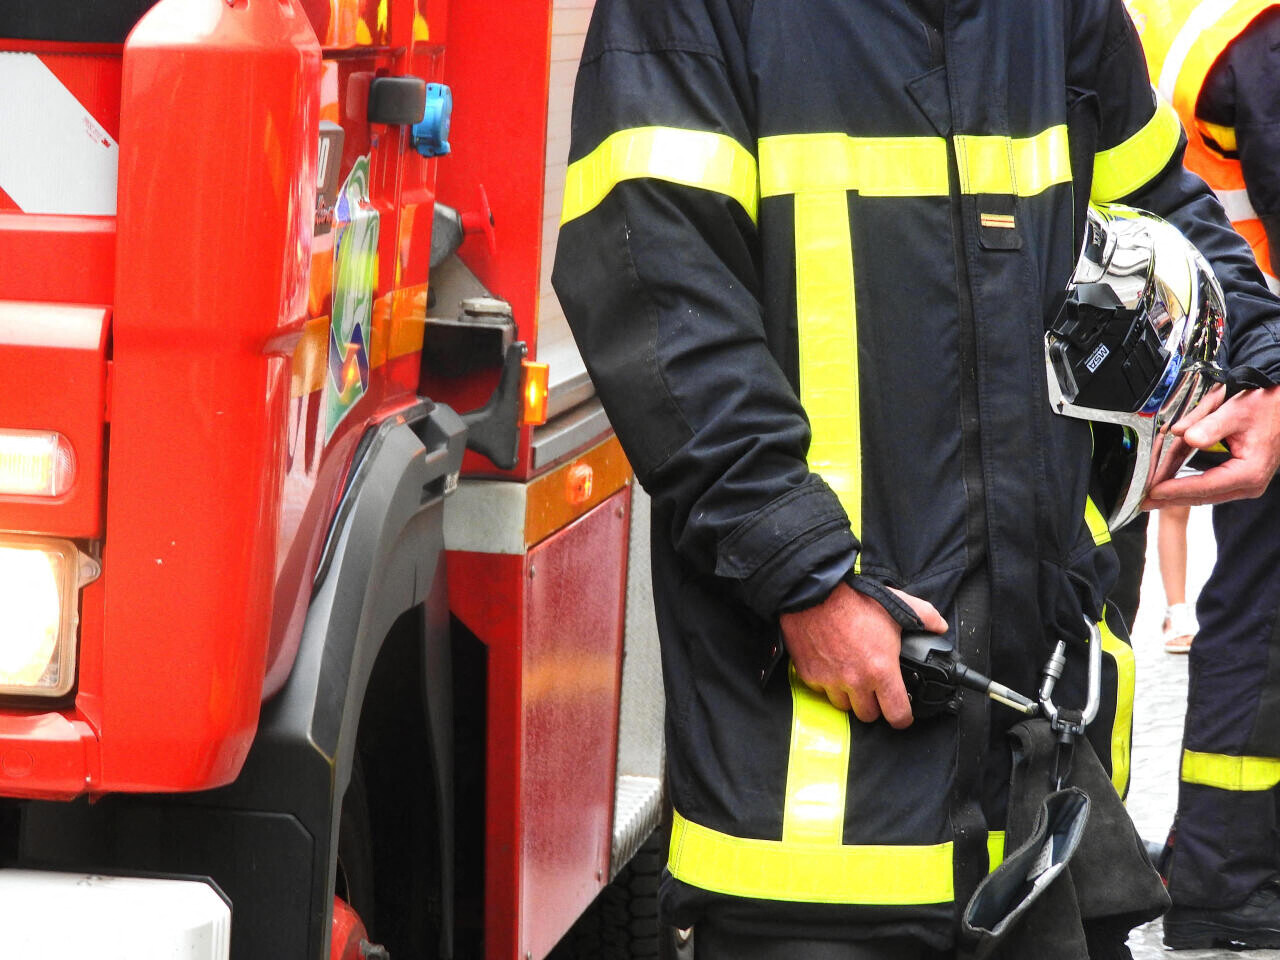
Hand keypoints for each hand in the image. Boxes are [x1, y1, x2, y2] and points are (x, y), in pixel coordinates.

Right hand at [779, 584, 947, 728]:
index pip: (897, 715)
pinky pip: (822, 691)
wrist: (814, 593)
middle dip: (874, 705)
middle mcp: (855, 681)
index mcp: (880, 670)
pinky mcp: (810, 675)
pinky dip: (829, 684)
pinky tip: (833, 666)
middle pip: (868, 716)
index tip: (902, 713)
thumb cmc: (854, 600)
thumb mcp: (898, 605)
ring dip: (850, 696)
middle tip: (875, 690)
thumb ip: (925, 617)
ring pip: (844, 705)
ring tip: (853, 677)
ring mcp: (830, 680)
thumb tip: (940, 627)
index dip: (903, 718)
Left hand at [1143, 384, 1279, 507]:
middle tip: (1143, 501)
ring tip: (1151, 497)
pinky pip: (1211, 488)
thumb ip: (1209, 424)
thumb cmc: (1265, 406)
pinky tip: (1170, 487)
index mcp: (1250, 472)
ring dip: (1178, 496)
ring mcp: (1247, 484)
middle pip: (1203, 497)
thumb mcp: (1235, 410)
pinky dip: (1189, 488)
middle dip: (1171, 499)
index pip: (1204, 486)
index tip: (1153, 491)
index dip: (1176, 489)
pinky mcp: (1242, 480)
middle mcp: (1251, 484)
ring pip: (1206, 495)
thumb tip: (1184, 435)